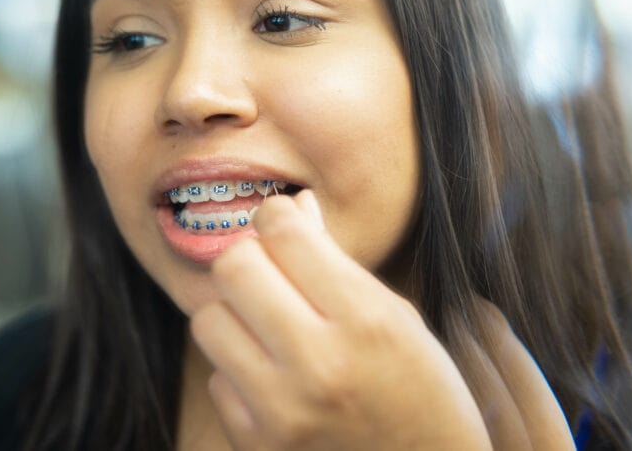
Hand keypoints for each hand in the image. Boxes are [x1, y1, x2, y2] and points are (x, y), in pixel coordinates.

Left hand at [189, 190, 492, 449]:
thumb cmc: (422, 396)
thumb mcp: (398, 319)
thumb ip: (338, 262)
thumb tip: (293, 204)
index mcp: (366, 320)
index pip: (283, 231)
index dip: (278, 216)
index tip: (285, 227)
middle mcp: (319, 363)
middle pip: (233, 267)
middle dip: (249, 260)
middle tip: (270, 275)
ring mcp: (282, 410)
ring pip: (208, 320)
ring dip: (234, 316)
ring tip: (267, 329)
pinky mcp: (256, 445)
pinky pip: (216, 379)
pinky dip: (238, 374)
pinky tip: (273, 381)